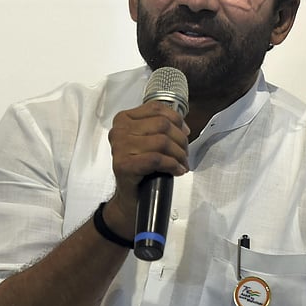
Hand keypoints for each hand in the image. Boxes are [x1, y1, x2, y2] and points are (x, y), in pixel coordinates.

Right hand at [106, 101, 189, 230]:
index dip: (177, 119)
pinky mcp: (124, 165)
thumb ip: (161, 128)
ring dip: (179, 155)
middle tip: (185, 154)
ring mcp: (119, 147)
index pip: (156, 108)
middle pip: (162, 125)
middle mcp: (119, 130)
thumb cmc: (142, 167)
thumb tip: (184, 128)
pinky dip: (172, 165)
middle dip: (180, 140)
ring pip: (162, 141)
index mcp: (124, 119)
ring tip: (182, 164)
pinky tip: (177, 171)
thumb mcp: (149, 140)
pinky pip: (157, 159)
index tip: (186, 132)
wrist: (130, 197)